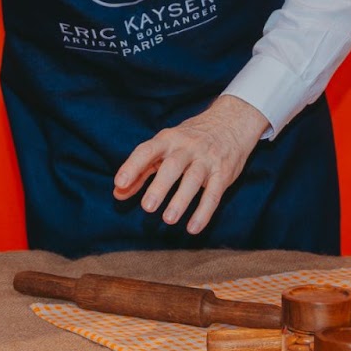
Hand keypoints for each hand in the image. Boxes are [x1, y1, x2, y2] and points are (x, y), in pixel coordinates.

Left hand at [112, 95, 270, 235]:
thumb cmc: (189, 140)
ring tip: (168, 219)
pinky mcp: (223, 173)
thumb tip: (118, 192)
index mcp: (168, 139)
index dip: (133, 166)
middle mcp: (187, 147)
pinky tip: (193, 228)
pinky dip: (204, 212)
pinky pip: (214, 194)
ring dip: (181, 200)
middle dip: (160, 186)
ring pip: (193, 179)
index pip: (147, 150)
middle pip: (172, 166)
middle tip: (147, 207)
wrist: (231, 121)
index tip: (120, 182)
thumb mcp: (164, 147)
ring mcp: (206, 159)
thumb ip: (141, 170)